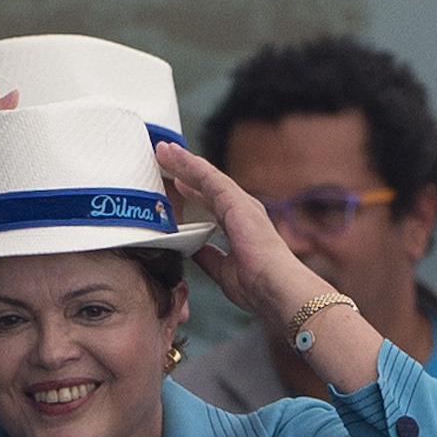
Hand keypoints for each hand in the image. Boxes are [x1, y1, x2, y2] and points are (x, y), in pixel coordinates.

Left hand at [154, 141, 329, 323]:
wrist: (273, 287)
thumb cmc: (255, 285)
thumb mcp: (222, 269)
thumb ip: (208, 256)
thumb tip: (193, 248)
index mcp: (239, 225)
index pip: (211, 202)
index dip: (192, 192)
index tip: (175, 183)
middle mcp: (241, 209)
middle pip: (206, 185)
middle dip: (184, 171)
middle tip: (163, 156)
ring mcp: (239, 203)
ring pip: (205, 176)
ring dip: (184, 161)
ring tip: (163, 149)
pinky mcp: (236, 200)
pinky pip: (209, 177)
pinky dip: (191, 164)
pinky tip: (176, 155)